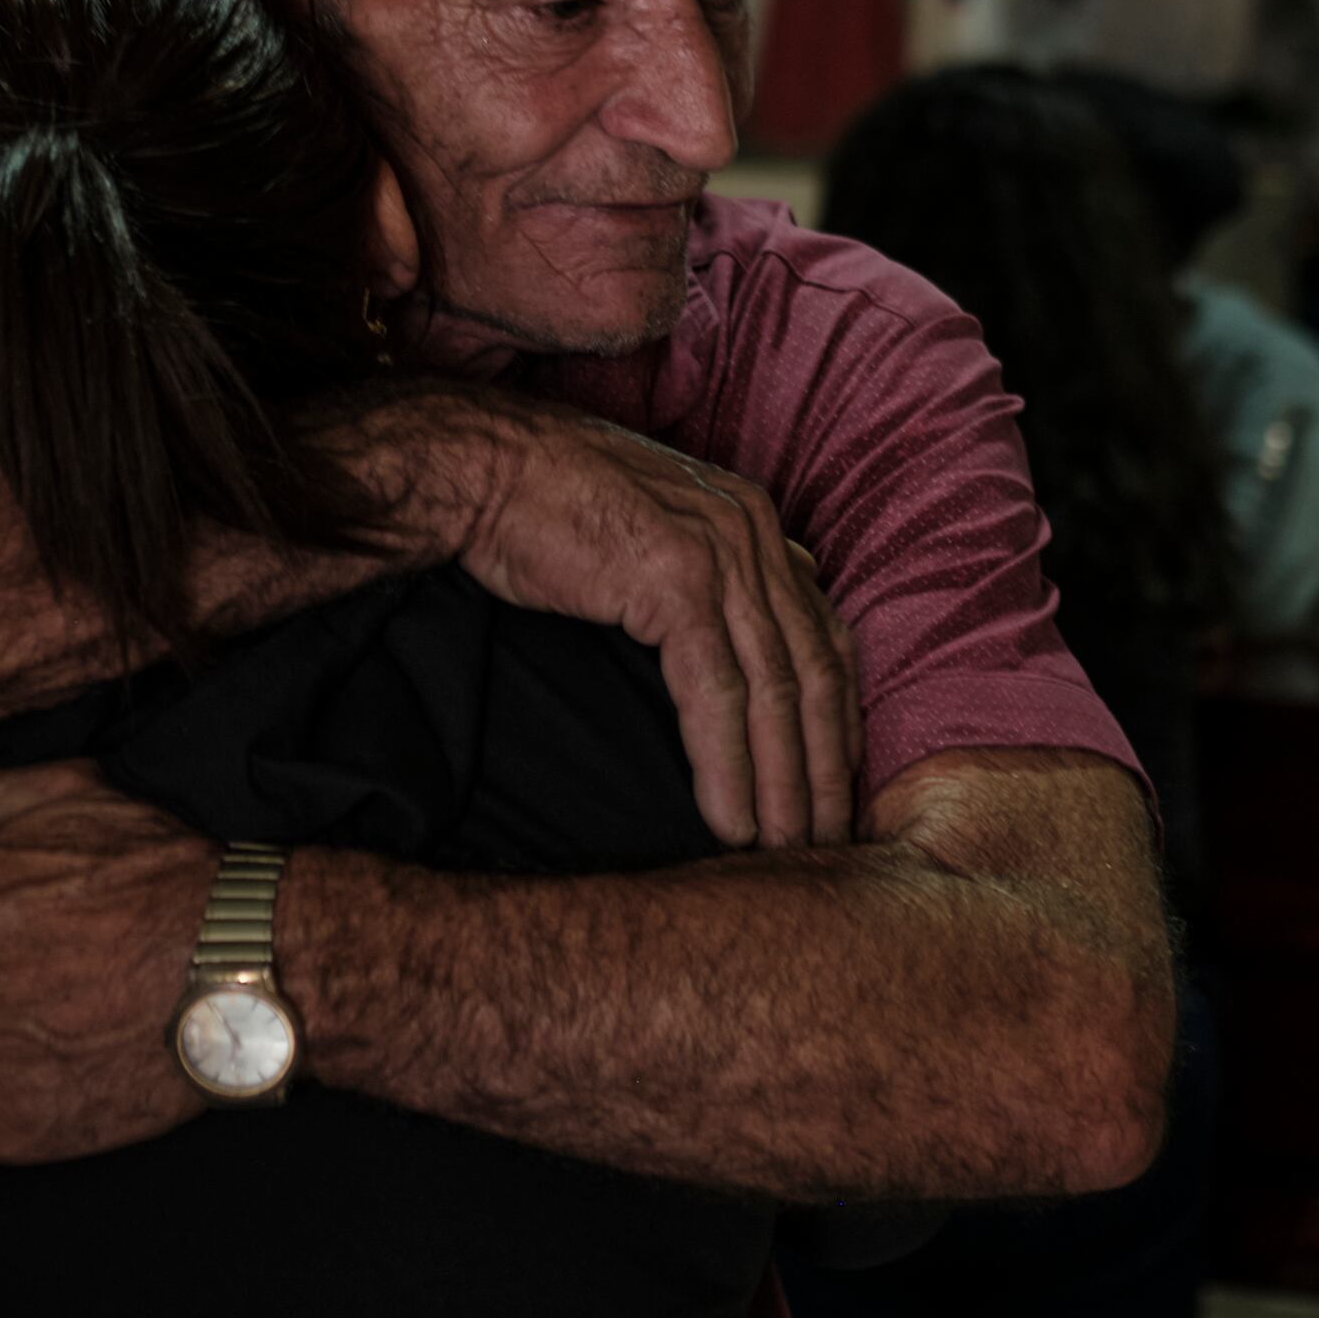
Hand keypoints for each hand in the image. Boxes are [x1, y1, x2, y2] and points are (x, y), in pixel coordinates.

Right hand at [380, 391, 859, 849]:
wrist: (481, 469)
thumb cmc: (548, 509)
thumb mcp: (652, 532)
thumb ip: (711, 575)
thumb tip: (752, 625)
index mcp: (753, 522)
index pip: (823, 632)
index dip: (837, 715)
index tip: (835, 782)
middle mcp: (752, 533)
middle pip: (812, 668)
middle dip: (821, 765)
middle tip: (826, 840)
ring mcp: (718, 554)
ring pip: (773, 689)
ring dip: (781, 781)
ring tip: (782, 848)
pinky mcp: (675, 581)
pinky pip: (715, 693)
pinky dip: (726, 765)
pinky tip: (728, 819)